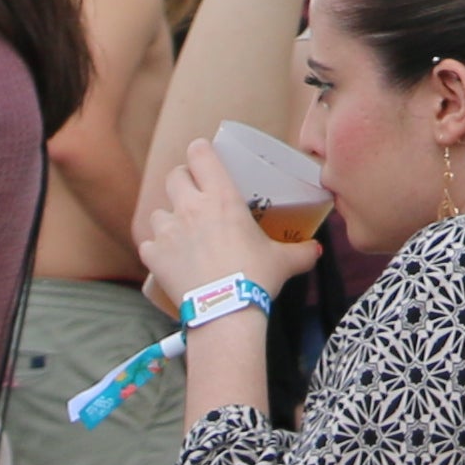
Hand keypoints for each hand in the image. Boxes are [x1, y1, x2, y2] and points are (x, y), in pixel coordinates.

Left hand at [144, 141, 319, 306]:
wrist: (225, 312)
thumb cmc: (255, 279)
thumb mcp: (283, 262)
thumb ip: (301, 252)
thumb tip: (315, 250)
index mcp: (222, 198)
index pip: (200, 153)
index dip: (200, 152)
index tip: (204, 159)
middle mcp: (191, 207)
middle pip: (173, 175)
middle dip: (182, 182)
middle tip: (193, 196)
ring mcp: (169, 230)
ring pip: (158, 212)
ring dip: (169, 220)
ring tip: (182, 235)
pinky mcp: (154, 254)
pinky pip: (148, 244)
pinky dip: (157, 251)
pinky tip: (169, 260)